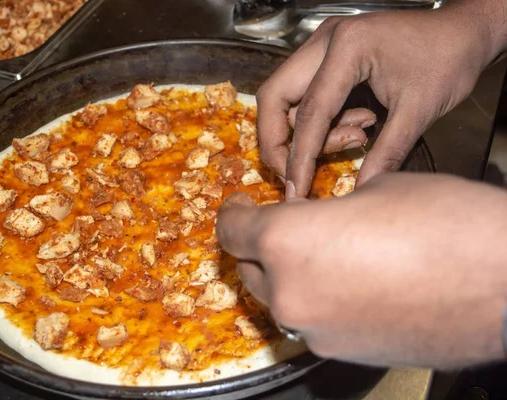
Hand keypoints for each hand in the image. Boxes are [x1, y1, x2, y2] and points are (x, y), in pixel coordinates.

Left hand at [216, 173, 506, 367]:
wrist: (504, 283)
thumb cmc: (445, 223)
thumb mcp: (376, 190)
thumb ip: (329, 210)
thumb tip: (322, 221)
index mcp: (286, 241)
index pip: (232, 231)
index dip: (232, 214)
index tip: (239, 206)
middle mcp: (290, 293)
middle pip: (249, 269)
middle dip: (260, 245)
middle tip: (284, 228)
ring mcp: (316, 331)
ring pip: (282, 298)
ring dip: (291, 276)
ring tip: (327, 256)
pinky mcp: (342, 354)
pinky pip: (314, 320)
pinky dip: (319, 300)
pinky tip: (353, 284)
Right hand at [257, 0, 505, 196]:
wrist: (463, 33)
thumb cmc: (448, 60)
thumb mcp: (419, 110)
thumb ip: (386, 152)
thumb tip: (360, 191)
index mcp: (347, 47)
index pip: (309, 111)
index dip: (299, 156)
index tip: (297, 189)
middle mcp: (324, 42)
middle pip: (274, 97)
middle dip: (279, 141)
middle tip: (294, 173)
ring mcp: (322, 46)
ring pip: (285, 97)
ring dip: (308, 131)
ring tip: (357, 138)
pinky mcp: (326, 56)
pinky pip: (304, 94)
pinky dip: (320, 120)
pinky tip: (357, 124)